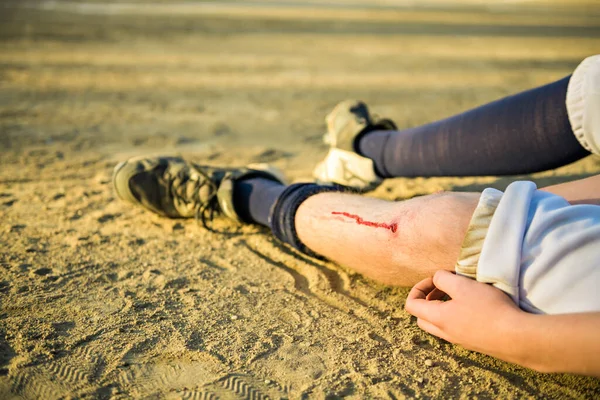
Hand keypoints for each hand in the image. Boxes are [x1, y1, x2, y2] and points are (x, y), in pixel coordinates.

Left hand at [405, 270, 526, 363]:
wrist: (517, 338)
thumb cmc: (488, 309)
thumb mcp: (463, 285)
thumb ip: (443, 279)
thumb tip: (437, 279)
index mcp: (437, 318)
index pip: (411, 304)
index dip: (418, 287)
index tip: (436, 279)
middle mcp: (445, 332)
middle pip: (422, 317)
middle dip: (428, 299)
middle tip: (445, 288)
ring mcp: (459, 340)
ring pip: (439, 324)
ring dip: (443, 308)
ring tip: (461, 295)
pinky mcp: (474, 343)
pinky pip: (455, 329)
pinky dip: (456, 316)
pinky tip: (476, 307)